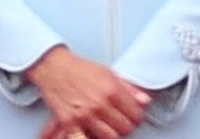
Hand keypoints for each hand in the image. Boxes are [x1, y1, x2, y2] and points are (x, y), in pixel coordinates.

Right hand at [27, 46, 149, 138]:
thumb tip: (144, 100)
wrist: (55, 68)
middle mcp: (99, 104)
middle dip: (126, 126)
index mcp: (112, 90)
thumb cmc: (80, 69)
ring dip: (112, 134)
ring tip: (110, 127)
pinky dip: (92, 137)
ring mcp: (85, 115)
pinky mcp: (69, 123)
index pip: (135, 114)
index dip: (137, 117)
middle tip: (124, 122)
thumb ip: (129, 88)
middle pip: (124, 128)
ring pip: (109, 137)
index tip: (135, 117)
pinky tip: (94, 132)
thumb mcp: (110, 73)